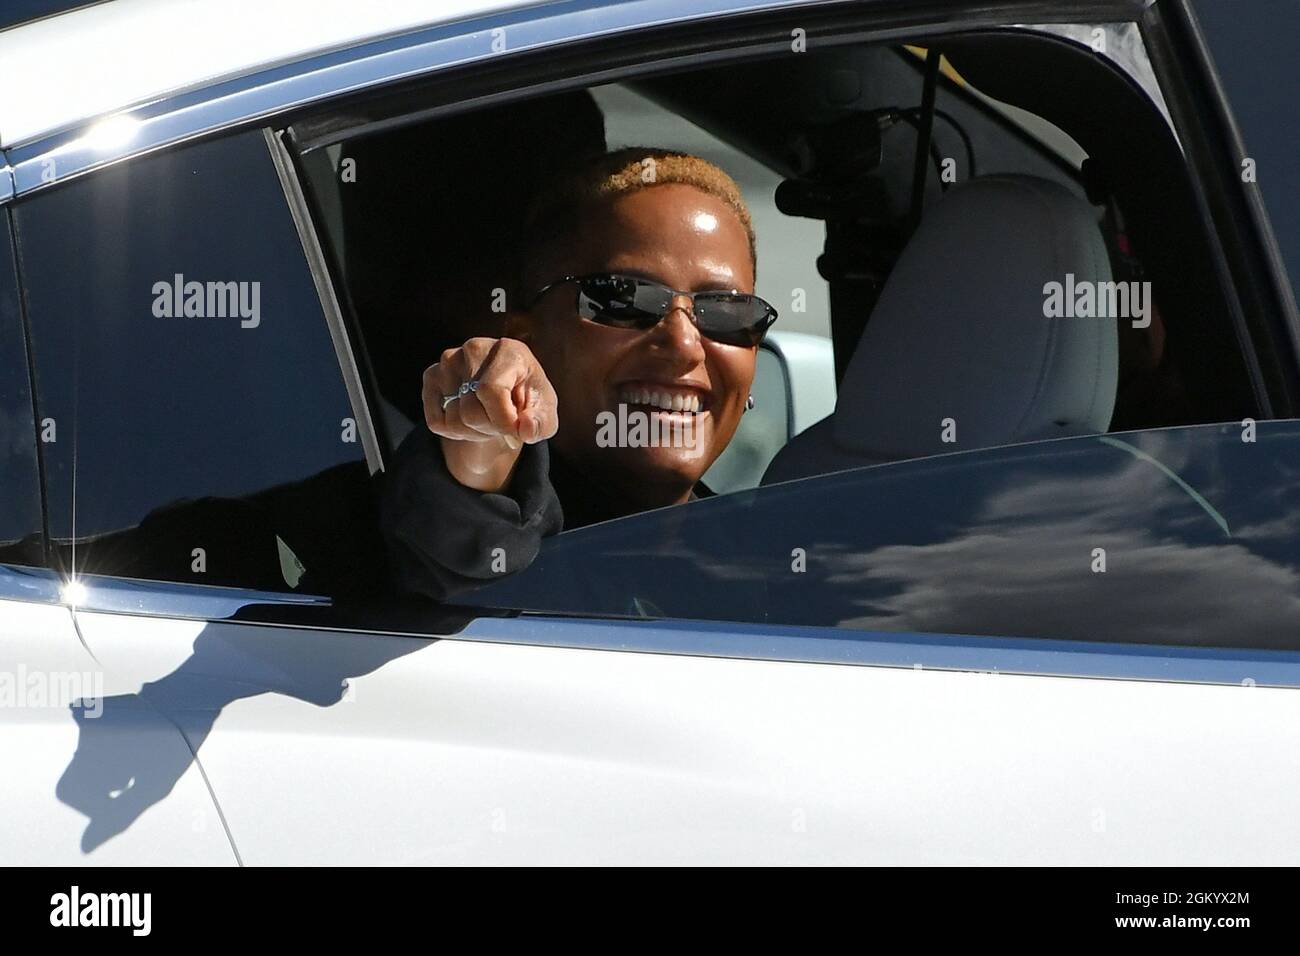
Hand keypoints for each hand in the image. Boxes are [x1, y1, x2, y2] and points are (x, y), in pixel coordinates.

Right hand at [421, 337, 558, 491]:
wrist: (508, 391)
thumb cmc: (528, 400)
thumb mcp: (544, 413)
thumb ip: (541, 423)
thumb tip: (525, 429)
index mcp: (508, 351)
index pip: (491, 391)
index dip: (502, 420)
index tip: (516, 430)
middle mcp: (474, 349)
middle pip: (470, 412)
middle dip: (490, 428)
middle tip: (502, 421)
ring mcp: (449, 361)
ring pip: (453, 420)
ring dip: (474, 432)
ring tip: (488, 417)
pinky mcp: (432, 376)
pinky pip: (437, 422)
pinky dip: (455, 432)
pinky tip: (470, 418)